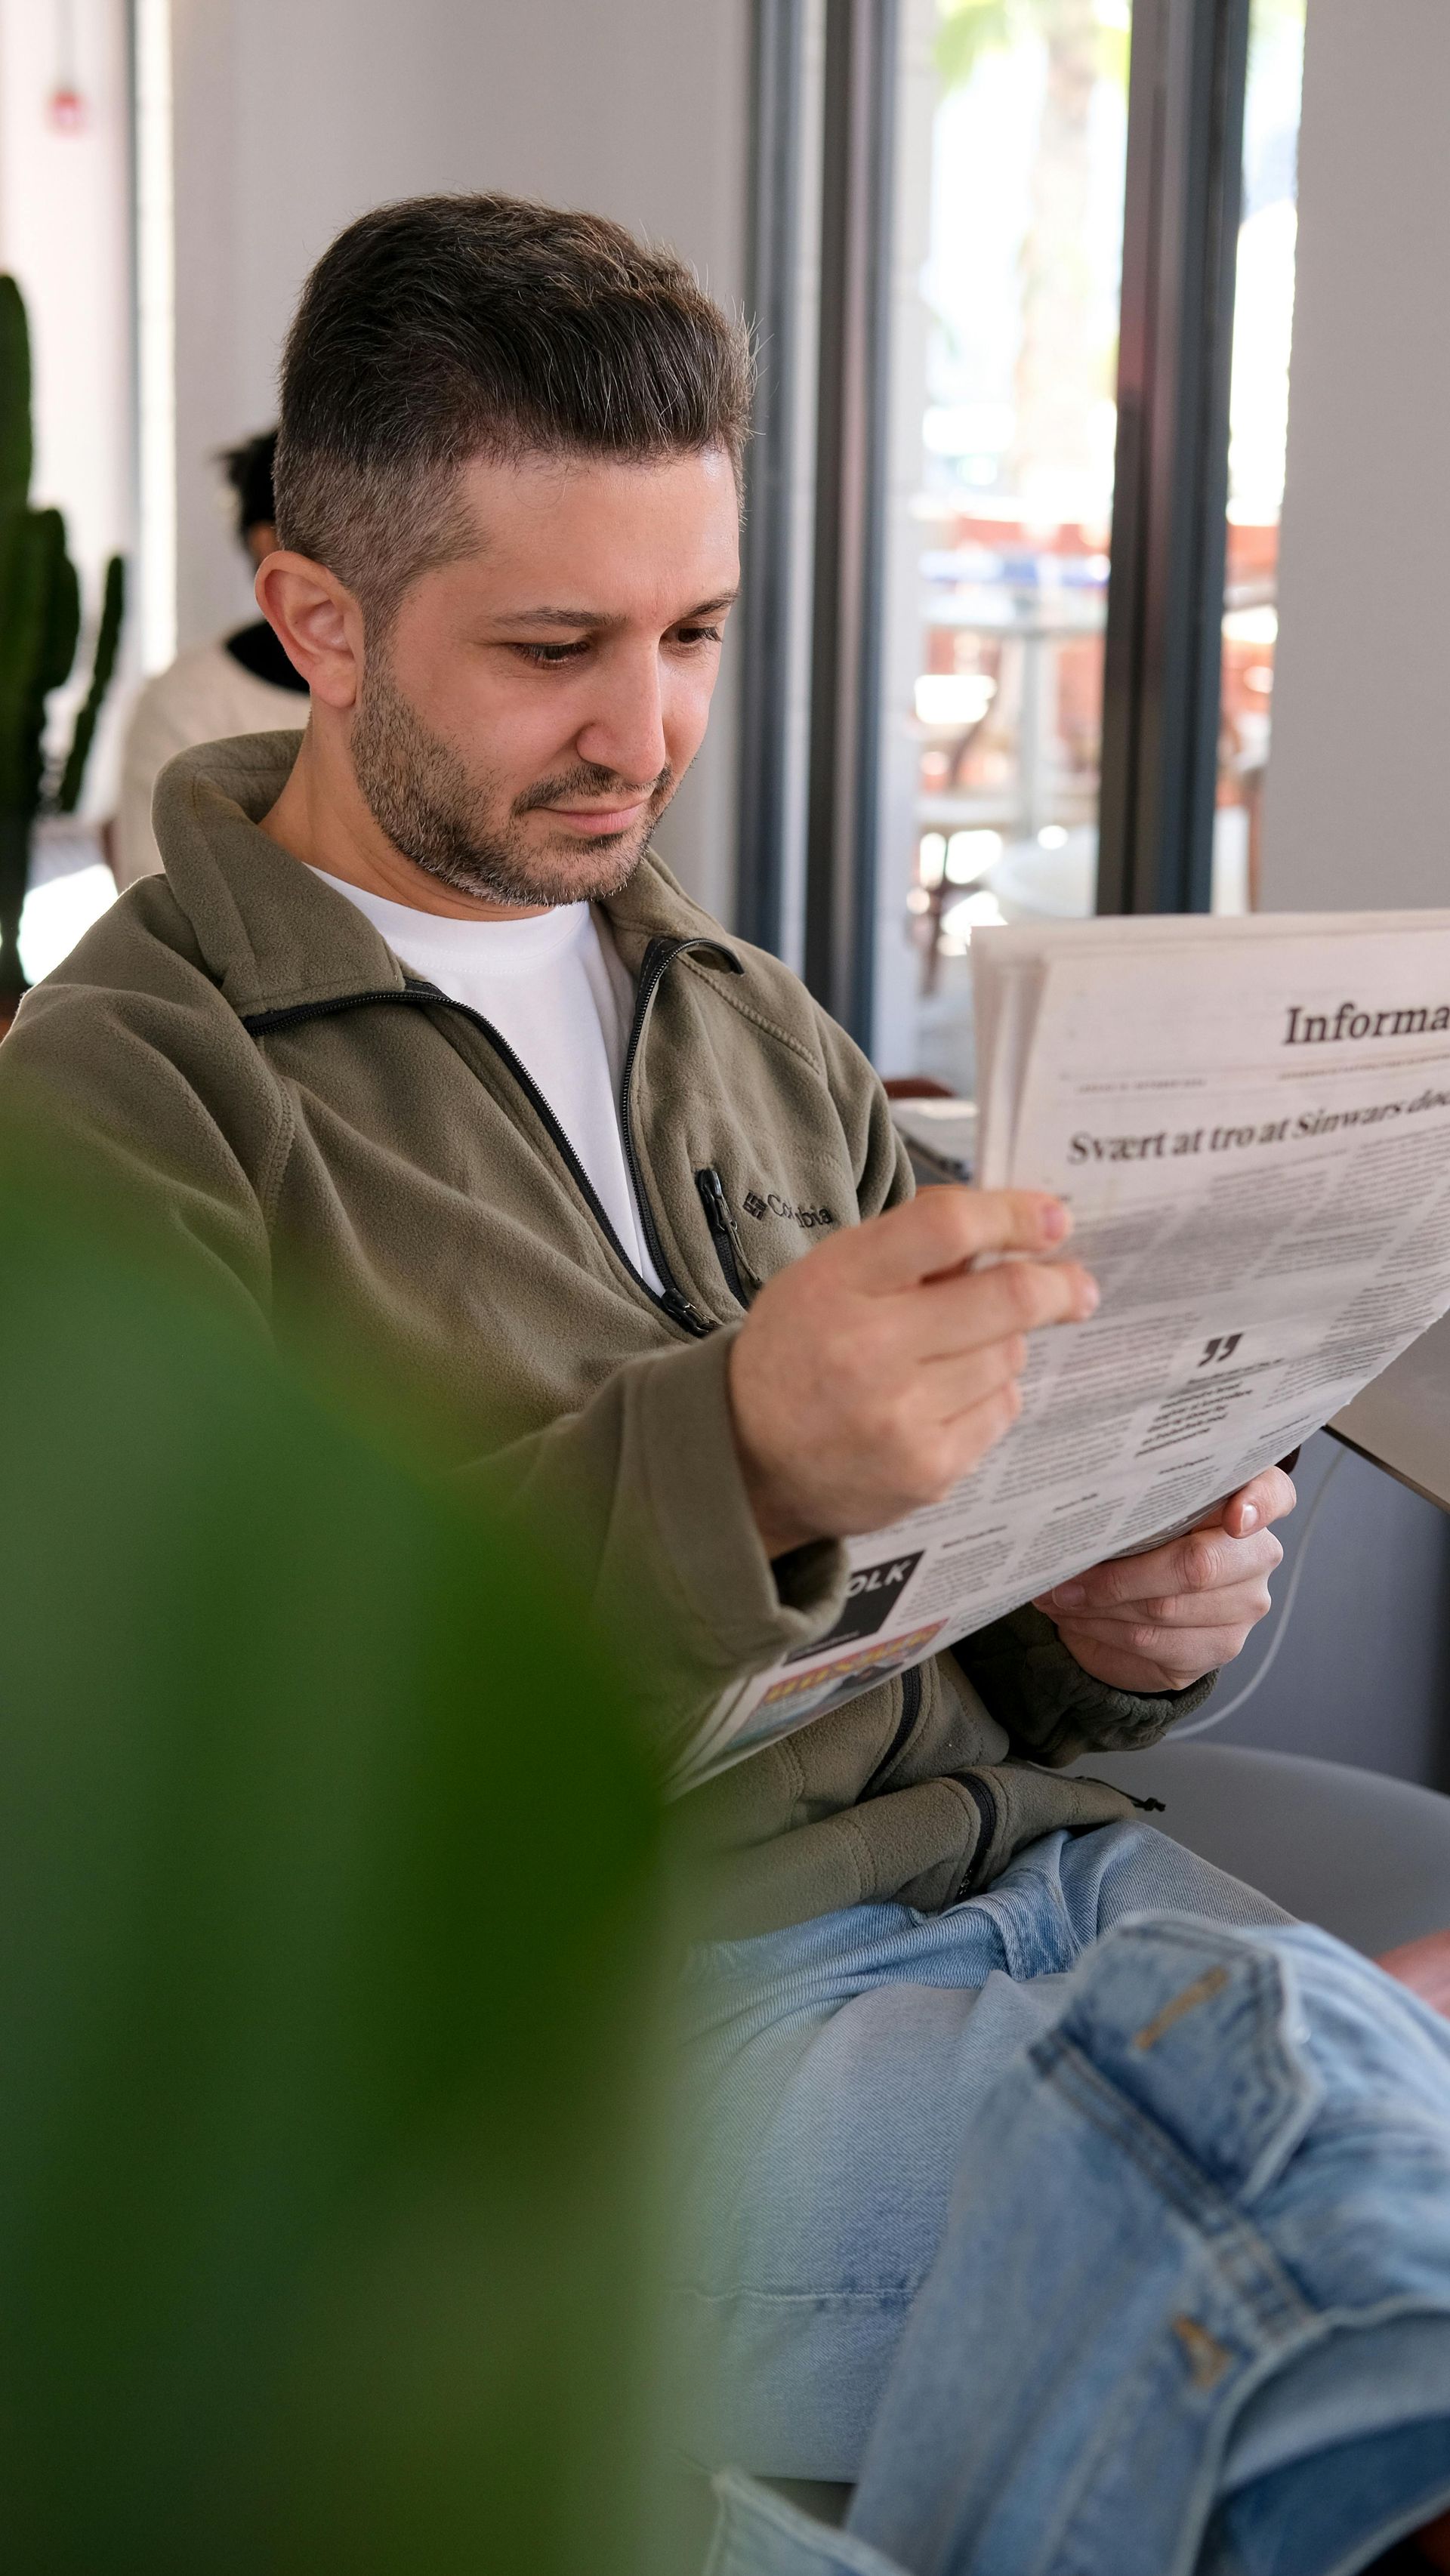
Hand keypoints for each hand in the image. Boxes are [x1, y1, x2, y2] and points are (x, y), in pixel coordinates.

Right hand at [728, 1188, 1097, 1557]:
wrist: (748, 1459)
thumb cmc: (800, 1349)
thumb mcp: (830, 1274)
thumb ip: (910, 1244)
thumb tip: (1012, 1224)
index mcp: (839, 1283)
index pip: (947, 1227)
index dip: (1013, 1215)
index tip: (1053, 1219)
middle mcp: (868, 1349)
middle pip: (1006, 1298)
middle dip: (1057, 1286)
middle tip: (1076, 1286)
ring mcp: (901, 1417)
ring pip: (1008, 1355)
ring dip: (1003, 1343)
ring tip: (953, 1353)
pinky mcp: (928, 1470)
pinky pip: (1000, 1409)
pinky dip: (990, 1394)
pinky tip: (945, 1398)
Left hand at [1032, 1466, 1297, 1694]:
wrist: (1139, 1608)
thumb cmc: (1139, 1543)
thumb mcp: (1138, 1513)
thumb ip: (1133, 1504)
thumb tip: (1078, 1513)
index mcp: (1248, 1502)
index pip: (1273, 1492)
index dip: (1258, 1503)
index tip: (1234, 1516)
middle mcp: (1258, 1553)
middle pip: (1200, 1563)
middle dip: (1123, 1573)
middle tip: (1070, 1571)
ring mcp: (1245, 1604)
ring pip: (1167, 1608)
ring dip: (1100, 1604)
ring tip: (1059, 1593)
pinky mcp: (1221, 1646)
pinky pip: (1156, 1642)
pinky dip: (1104, 1629)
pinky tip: (1077, 1617)